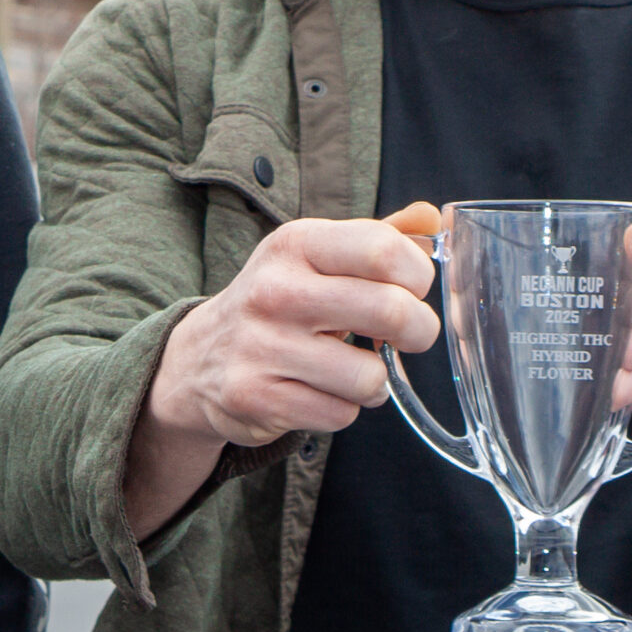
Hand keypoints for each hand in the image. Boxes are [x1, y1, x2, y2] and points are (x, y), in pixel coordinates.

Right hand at [125, 214, 440, 537]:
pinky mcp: (253, 396)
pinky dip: (342, 410)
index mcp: (295, 244)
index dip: (418, 277)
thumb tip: (433, 217)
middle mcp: (273, 290)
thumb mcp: (319, 257)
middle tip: (407, 336)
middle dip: (418, 332)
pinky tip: (320, 393)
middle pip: (391, 312)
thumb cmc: (279, 302)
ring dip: (373, 381)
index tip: (411, 291)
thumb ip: (380, 237)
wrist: (198, 357)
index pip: (385, 250)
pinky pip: (340, 414)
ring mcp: (260, 345)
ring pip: (369, 376)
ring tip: (350, 370)